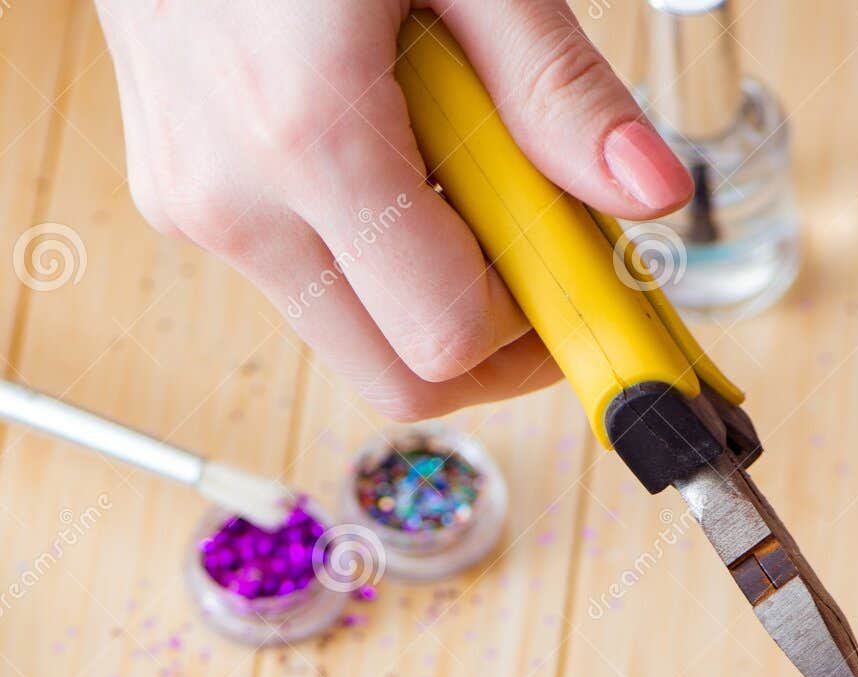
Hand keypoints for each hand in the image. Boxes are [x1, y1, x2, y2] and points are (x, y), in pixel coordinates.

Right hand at [97, 0, 691, 418]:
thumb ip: (556, 88)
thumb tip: (650, 193)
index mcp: (306, 140)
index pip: (450, 336)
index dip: (541, 328)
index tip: (593, 284)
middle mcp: (233, 199)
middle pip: (398, 377)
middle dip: (493, 343)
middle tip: (545, 254)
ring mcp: (193, 204)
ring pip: (352, 337)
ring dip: (430, 293)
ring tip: (465, 171)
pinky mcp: (178, 194)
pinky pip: (305, 279)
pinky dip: (373, 253)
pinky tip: (397, 152)